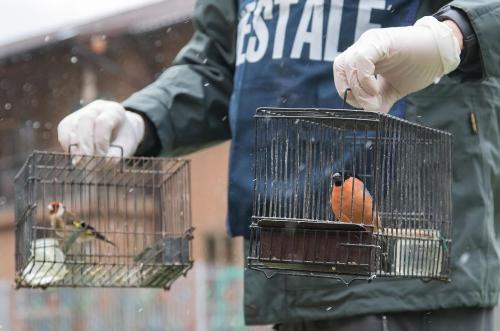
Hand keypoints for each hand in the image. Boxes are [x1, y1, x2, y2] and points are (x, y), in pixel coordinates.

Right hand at [57, 100, 144, 158]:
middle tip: (88, 159)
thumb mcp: (126, 146)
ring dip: (75, 147)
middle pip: (85, 120)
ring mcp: (79, 114)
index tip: (103, 155)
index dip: (101, 140)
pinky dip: (68, 147)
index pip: (103, 122)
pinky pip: (63, 135)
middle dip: (85, 142)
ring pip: (70, 126)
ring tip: (83, 161)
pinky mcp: (68, 122)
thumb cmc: (123, 139)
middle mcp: (96, 108)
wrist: (118, 129)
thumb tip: (98, 163)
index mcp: (114, 111)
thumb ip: (115, 154)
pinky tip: (78, 157)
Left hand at [333, 16, 461, 112]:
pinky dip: (364, 78)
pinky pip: (361, 59)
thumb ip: (378, 102)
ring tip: (375, 98)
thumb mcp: (392, 90)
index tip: (365, 106)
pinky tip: (376, 89)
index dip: (347, 92)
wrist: (442, 53)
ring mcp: (371, 42)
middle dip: (351, 92)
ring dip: (358, 88)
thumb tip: (369, 118)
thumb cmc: (418, 67)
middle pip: (341, 68)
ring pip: (348, 64)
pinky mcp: (381, 41)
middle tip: (369, 104)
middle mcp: (363, 47)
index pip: (341, 73)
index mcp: (363, 58)